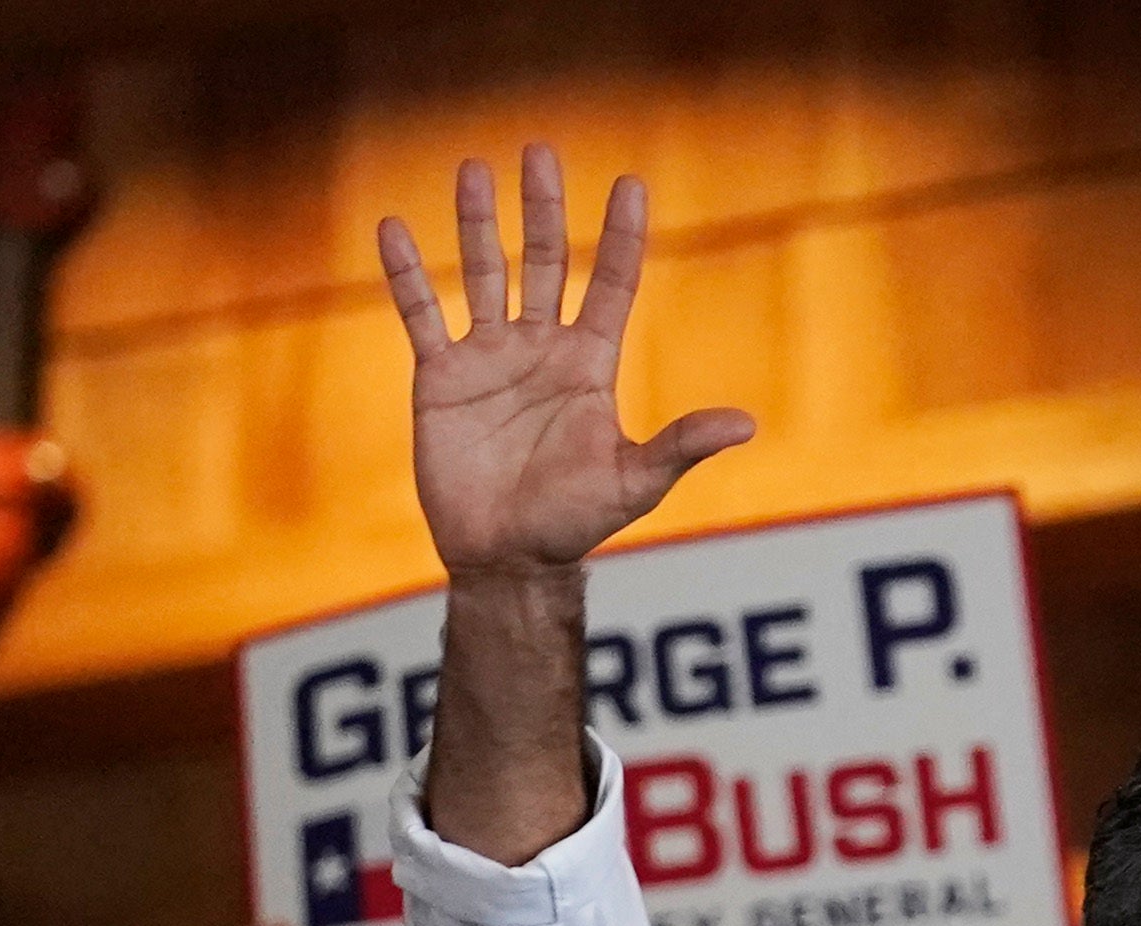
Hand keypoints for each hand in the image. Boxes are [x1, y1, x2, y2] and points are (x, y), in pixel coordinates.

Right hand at [375, 149, 753, 585]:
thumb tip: (746, 425)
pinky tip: (394, 228)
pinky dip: (406, 274)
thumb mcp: (634, 483)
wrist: (505, 558)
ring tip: (474, 169)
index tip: (632, 184)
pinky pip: (421, 313)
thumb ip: (681, 446)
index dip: (624, 237)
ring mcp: (489, 358)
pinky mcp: (440, 378)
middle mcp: (540, 348)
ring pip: (484, 272)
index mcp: (589, 364)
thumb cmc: (572, 523)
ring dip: (478, 223)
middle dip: (543, 208)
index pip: (612, 285)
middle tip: (539, 151)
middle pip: (545, 261)